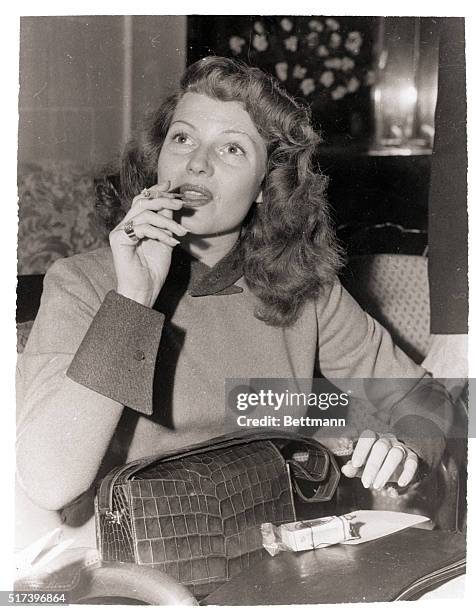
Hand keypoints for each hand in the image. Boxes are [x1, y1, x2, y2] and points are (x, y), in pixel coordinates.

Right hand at [109, 181, 187, 306]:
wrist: (144, 290)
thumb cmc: (154, 270)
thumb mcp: (166, 241)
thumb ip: (167, 222)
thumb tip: (172, 203)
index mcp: (135, 224)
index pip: (143, 200)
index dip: (156, 190)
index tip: (170, 185)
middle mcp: (125, 225)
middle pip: (142, 201)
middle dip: (164, 200)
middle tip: (181, 204)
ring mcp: (119, 232)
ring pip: (145, 213)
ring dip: (167, 221)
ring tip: (181, 232)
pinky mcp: (118, 240)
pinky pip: (142, 227)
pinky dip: (160, 233)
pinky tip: (171, 243)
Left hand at [341, 430, 417, 489]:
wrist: (399, 460)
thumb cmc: (376, 461)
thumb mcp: (364, 464)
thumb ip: (354, 467)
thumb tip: (345, 469)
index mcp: (374, 438)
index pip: (368, 437)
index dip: (361, 450)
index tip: (356, 464)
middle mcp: (387, 439)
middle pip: (381, 447)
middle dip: (372, 466)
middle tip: (366, 483)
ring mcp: (400, 447)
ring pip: (395, 454)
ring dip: (386, 471)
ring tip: (377, 485)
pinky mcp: (412, 457)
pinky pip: (412, 462)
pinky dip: (407, 473)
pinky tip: (401, 483)